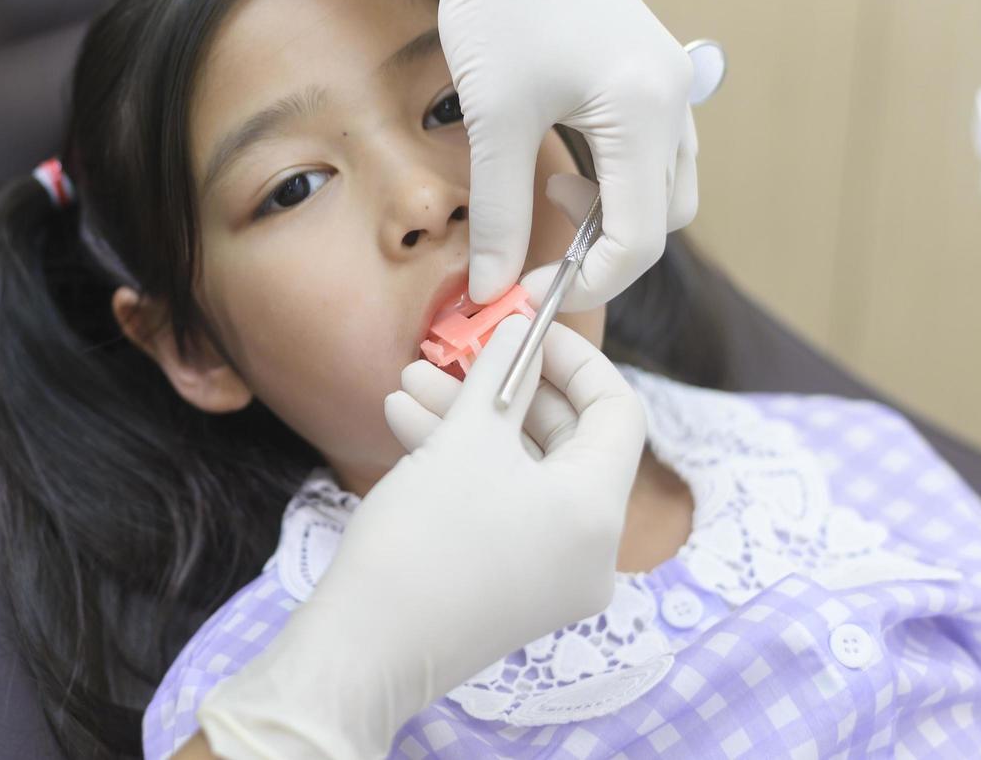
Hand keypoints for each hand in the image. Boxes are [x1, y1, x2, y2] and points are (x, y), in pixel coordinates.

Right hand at [196, 315, 645, 758]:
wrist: (363, 649)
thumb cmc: (423, 539)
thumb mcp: (466, 438)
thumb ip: (499, 375)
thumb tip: (517, 331)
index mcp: (598, 511)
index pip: (617, 411)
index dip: (574, 358)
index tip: (526, 330)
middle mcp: (590, 550)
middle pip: (565, 440)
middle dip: (504, 389)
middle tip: (456, 352)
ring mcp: (551, 576)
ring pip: (523, 473)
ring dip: (470, 421)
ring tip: (407, 383)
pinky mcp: (511, 589)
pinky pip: (504, 509)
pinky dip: (465, 466)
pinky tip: (405, 424)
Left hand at [307, 0, 697, 306]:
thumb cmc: (499, 2)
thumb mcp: (493, 118)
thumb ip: (499, 212)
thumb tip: (494, 289)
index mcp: (646, 113)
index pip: (640, 240)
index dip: (586, 282)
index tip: (529, 291)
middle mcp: (676, 101)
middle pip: (663, 220)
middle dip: (603, 250)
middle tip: (534, 247)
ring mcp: (672, 84)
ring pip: (665, 188)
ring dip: (612, 214)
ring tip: (544, 191)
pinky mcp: (654, 72)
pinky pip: (654, 152)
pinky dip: (615, 178)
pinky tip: (560, 162)